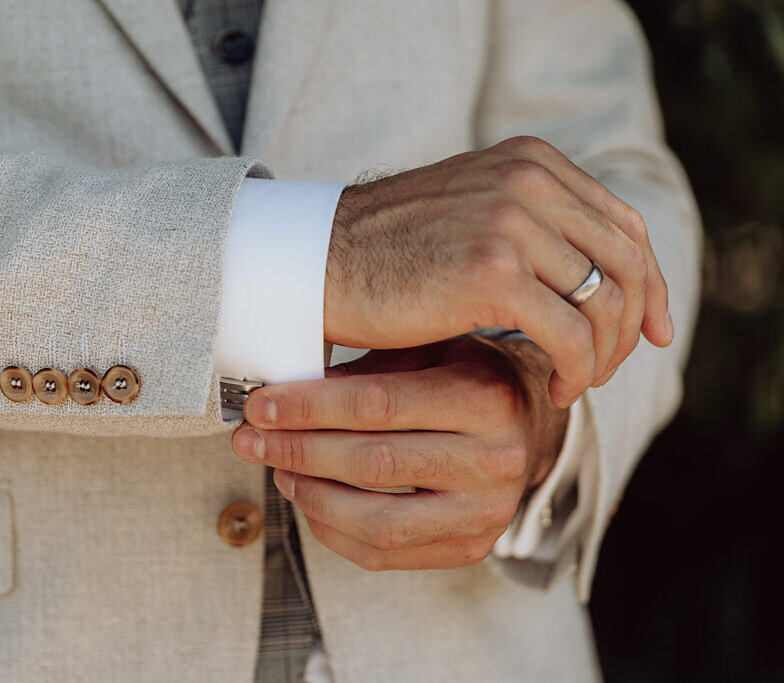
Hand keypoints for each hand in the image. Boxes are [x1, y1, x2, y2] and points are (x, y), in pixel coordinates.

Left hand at [230, 335, 568, 570]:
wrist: (531, 425)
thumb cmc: (467, 377)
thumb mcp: (430, 350)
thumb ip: (368, 368)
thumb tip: (282, 388)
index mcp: (485, 397)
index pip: (377, 405)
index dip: (308, 407)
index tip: (259, 405)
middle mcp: (495, 459)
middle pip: (373, 463)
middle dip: (297, 451)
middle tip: (249, 439)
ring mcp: (488, 512)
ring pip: (379, 520)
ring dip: (312, 496)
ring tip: (278, 470)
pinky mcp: (472, 548)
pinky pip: (386, 554)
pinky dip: (333, 530)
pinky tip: (308, 500)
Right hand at [325, 136, 673, 406]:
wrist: (318, 262)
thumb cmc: (387, 252)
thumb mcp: (471, 214)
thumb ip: (533, 224)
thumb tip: (596, 273)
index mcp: (531, 161)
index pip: (623, 224)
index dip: (650, 282)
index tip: (651, 330)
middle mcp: (529, 180)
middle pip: (626, 262)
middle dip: (633, 324)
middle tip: (613, 367)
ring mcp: (512, 222)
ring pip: (604, 302)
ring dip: (602, 355)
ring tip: (577, 382)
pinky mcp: (492, 273)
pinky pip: (570, 335)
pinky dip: (576, 370)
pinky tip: (556, 388)